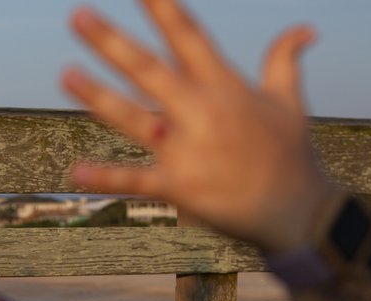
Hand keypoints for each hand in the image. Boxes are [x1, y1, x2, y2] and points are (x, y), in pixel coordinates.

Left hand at [61, 0, 335, 252]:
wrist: (299, 212)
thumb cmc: (291, 155)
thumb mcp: (290, 102)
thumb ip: (284, 61)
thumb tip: (305, 29)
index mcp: (225, 86)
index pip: (188, 37)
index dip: (163, 9)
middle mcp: (202, 112)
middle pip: (149, 69)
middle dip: (111, 42)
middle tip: (77, 15)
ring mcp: (188, 150)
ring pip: (133, 117)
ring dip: (97, 96)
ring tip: (65, 74)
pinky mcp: (179, 188)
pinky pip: (136, 181)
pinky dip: (106, 177)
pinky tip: (76, 170)